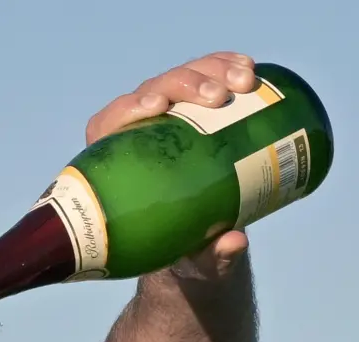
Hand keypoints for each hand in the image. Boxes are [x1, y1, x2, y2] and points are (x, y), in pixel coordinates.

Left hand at [84, 51, 256, 280]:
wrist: (200, 240)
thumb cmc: (181, 249)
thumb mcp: (195, 257)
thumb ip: (210, 255)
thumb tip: (234, 242)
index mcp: (119, 164)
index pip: (111, 124)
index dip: (129, 109)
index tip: (157, 108)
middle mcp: (139, 132)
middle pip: (153, 92)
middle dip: (185, 84)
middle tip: (220, 98)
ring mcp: (169, 116)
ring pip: (182, 79)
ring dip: (212, 70)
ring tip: (246, 81)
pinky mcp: (196, 111)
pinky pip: (208, 79)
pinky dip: (226, 67)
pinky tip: (248, 68)